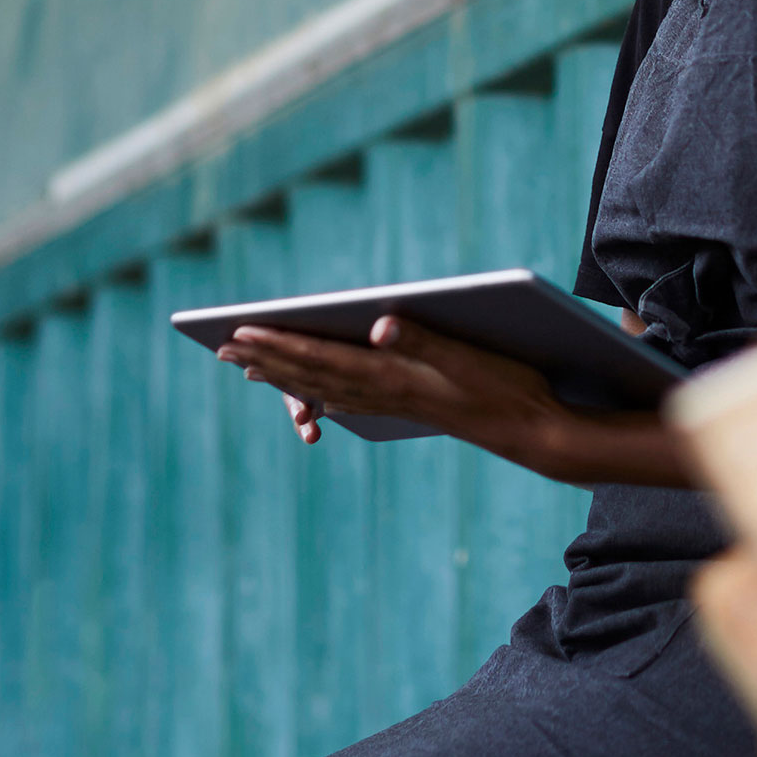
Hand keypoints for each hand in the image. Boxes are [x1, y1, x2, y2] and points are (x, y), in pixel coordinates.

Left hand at [218, 316, 563, 453]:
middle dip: (265, 359)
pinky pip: (347, 398)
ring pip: (324, 388)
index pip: (321, 357)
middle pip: (312, 375)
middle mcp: (385, 392)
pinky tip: (310, 394)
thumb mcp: (468, 357)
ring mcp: (395, 403)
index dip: (279, 344)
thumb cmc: (507, 388)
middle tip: (221, 349)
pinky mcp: (407, 406)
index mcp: (392, 376)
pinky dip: (318, 391)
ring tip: (249, 367)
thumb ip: (424, 339)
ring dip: (284, 376)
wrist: (534, 432)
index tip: (239, 332)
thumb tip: (379, 324)